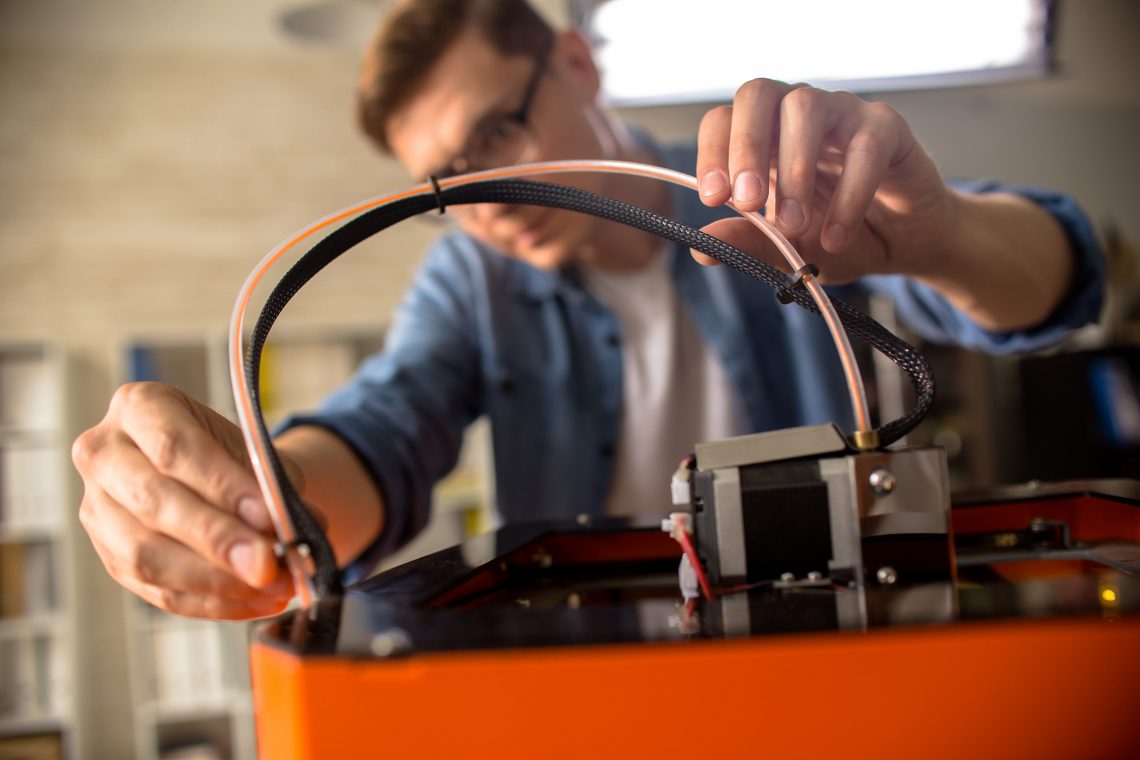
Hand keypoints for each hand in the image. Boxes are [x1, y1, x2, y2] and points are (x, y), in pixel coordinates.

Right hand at [73, 382, 293, 618]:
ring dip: (216, 581)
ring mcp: (98, 510)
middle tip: (267, 564)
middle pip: (154, 502)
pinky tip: (253, 602)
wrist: (209, 471)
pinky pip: (156, 591)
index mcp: (140, 407)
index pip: (175, 447)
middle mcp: (105, 454)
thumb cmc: (228, 453)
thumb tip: (298, 526)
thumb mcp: (255, 451)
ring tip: (271, 587)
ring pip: (146, 556)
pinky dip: (212, 603)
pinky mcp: (109, 558)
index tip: (268, 515)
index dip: (222, 485)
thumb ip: (273, 484)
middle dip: (217, 539)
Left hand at [693, 78, 952, 282]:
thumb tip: (703, 249)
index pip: (723, 120)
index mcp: (762, 137)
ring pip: (806, 106)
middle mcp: (796, 115)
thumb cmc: (836, 235)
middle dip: (745, 146)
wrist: (901, 245)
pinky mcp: (886, 127)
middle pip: (757, 94)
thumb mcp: (788, 250)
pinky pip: (864, 146)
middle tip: (747, 201)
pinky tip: (835, 237)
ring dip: (793, 168)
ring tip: (793, 225)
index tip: (712, 198)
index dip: (712, 152)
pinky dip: (848, 195)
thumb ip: (751, 243)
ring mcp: (841, 113)